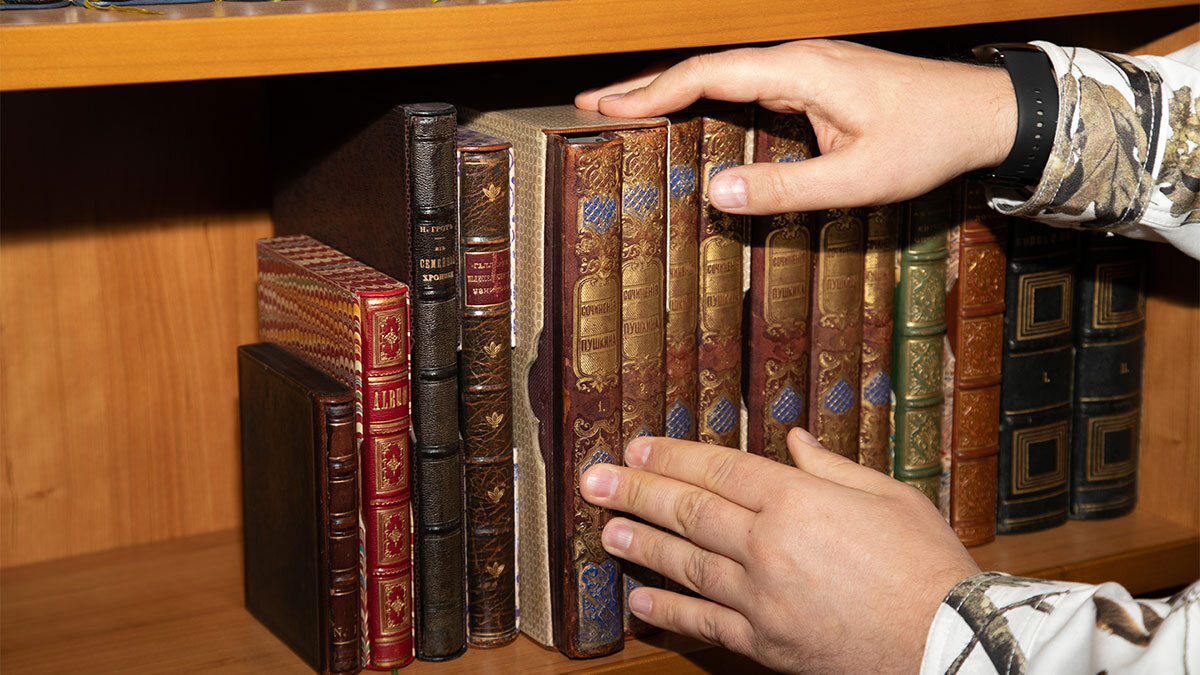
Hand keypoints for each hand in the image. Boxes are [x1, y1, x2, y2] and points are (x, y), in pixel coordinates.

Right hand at [575, 40, 1015, 214]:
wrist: (983, 113)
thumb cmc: (928, 141)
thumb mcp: (855, 180)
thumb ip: (783, 189)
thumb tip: (714, 194)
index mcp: (800, 71)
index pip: (709, 74)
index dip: (652, 92)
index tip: (605, 107)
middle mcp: (798, 59)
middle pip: (707, 66)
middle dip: (646, 85)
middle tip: (592, 103)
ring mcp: (809, 66)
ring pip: (726, 72)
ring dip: (675, 89)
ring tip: (627, 109)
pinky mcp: (818, 80)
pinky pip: (750, 83)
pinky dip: (709, 96)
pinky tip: (693, 113)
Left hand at [579, 429, 979, 673]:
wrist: (951, 644)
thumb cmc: (928, 565)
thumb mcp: (888, 495)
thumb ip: (830, 467)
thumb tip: (793, 440)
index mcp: (799, 500)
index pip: (718, 468)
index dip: (672, 455)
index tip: (636, 446)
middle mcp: (769, 545)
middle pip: (688, 511)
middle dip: (635, 491)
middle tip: (592, 480)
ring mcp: (762, 597)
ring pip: (686, 564)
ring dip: (641, 544)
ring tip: (606, 530)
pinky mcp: (766, 642)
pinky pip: (705, 622)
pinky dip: (670, 610)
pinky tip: (640, 599)